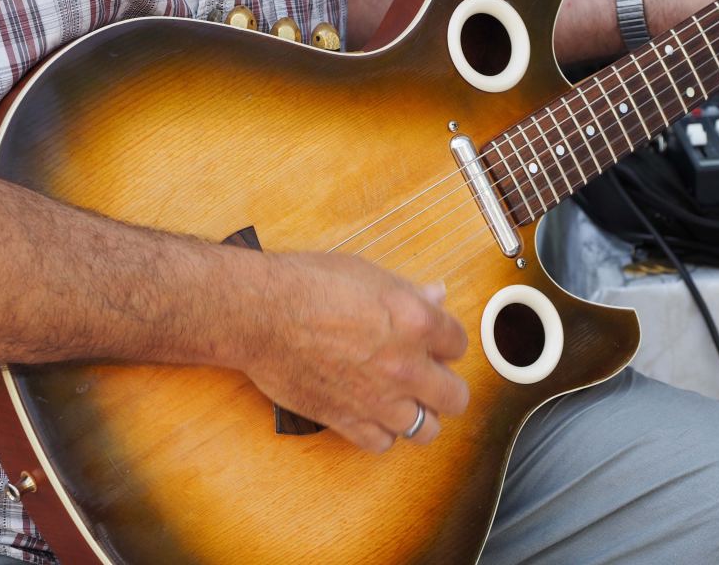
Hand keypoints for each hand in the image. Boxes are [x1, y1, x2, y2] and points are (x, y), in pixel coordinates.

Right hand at [243, 253, 468, 452]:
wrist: (259, 314)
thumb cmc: (308, 285)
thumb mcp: (368, 274)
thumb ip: (409, 291)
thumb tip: (436, 293)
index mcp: (416, 322)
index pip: (459, 344)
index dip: (446, 343)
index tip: (433, 343)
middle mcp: (405, 366)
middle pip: (455, 397)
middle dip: (445, 386)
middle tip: (429, 377)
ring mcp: (378, 399)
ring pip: (427, 429)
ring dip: (419, 415)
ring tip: (404, 401)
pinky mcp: (348, 420)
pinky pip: (384, 443)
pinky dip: (382, 432)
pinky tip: (374, 414)